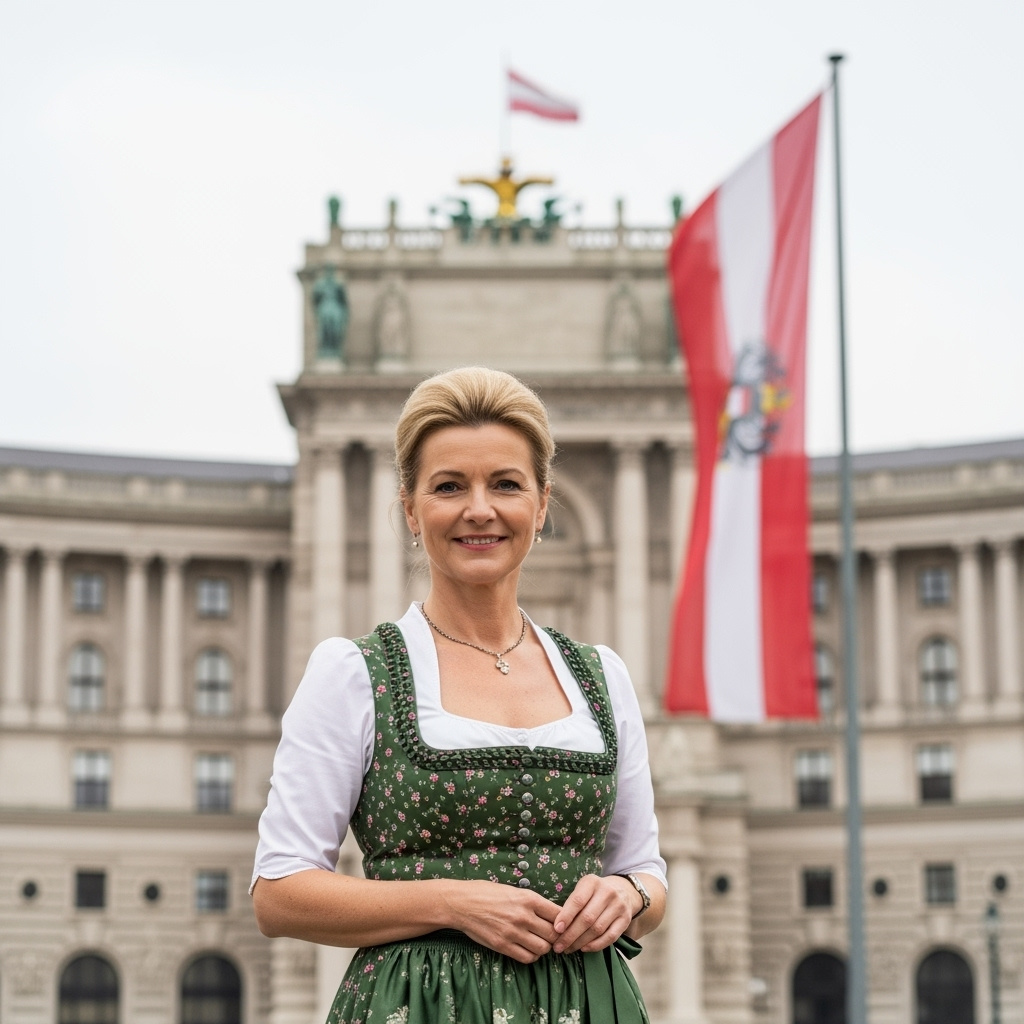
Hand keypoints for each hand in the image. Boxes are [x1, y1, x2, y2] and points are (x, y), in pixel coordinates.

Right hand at [446, 880, 560, 963]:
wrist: (462, 903)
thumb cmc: (486, 893)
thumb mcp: (512, 890)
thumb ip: (531, 902)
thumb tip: (550, 914)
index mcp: (528, 898)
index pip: (558, 914)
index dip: (563, 921)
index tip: (561, 924)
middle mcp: (523, 915)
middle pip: (553, 934)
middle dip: (556, 937)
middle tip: (552, 937)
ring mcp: (513, 932)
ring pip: (543, 948)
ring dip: (544, 948)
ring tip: (538, 942)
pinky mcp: (503, 945)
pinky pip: (527, 957)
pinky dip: (532, 956)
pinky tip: (528, 949)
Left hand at [551, 874, 638, 953]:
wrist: (622, 890)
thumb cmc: (594, 892)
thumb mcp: (583, 889)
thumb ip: (571, 903)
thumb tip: (556, 927)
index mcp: (592, 882)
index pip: (578, 900)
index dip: (566, 916)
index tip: (556, 929)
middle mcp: (607, 892)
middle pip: (587, 918)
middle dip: (570, 935)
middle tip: (558, 946)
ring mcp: (619, 906)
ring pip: (597, 929)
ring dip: (580, 942)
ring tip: (568, 949)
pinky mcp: (625, 920)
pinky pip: (610, 937)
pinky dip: (596, 945)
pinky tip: (584, 948)